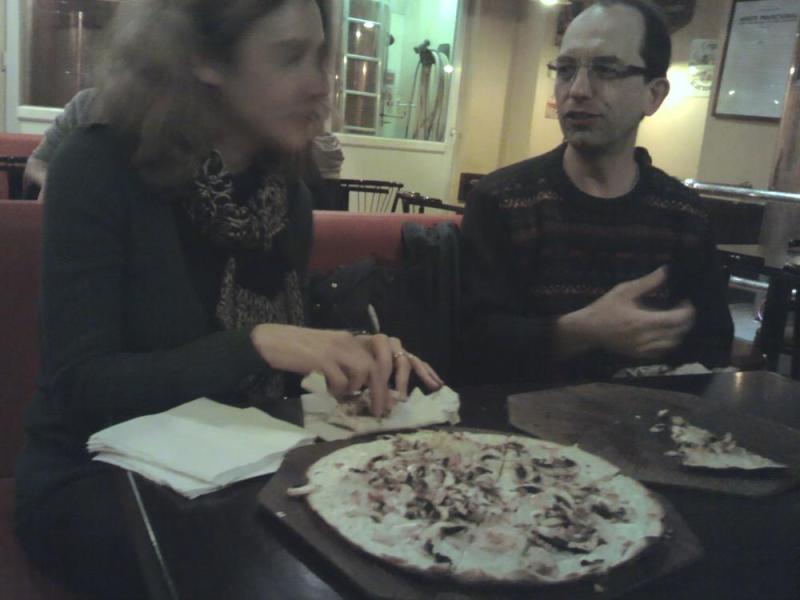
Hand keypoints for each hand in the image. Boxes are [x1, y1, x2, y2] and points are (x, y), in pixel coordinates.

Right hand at [250, 325, 441, 416]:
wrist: (269, 343)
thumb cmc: (299, 354)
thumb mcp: (332, 358)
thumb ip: (352, 370)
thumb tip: (372, 392)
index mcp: (355, 340)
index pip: (394, 348)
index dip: (417, 365)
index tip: (435, 383)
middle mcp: (351, 340)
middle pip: (380, 364)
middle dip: (384, 390)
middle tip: (382, 412)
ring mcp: (338, 346)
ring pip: (364, 372)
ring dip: (354, 389)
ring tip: (337, 392)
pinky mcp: (323, 357)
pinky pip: (342, 381)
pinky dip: (336, 390)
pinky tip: (324, 386)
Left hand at [354, 334, 443, 402]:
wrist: (345, 346)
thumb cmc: (349, 360)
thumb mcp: (351, 370)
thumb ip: (363, 386)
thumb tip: (381, 408)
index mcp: (371, 344)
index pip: (380, 364)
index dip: (380, 386)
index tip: (380, 407)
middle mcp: (387, 343)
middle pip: (398, 361)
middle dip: (401, 382)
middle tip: (401, 399)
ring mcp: (397, 348)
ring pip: (411, 360)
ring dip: (423, 374)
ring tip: (434, 386)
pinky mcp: (403, 354)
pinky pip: (417, 362)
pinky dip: (427, 372)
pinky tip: (437, 383)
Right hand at [559, 267, 695, 359]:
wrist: (588, 329)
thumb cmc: (605, 308)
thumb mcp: (624, 290)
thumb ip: (647, 282)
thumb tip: (666, 270)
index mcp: (642, 321)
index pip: (675, 320)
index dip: (687, 311)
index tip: (686, 302)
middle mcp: (645, 338)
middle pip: (677, 332)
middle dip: (686, 321)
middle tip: (684, 309)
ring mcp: (642, 349)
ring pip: (672, 343)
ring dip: (678, 332)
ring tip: (675, 320)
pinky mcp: (638, 354)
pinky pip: (661, 351)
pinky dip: (668, 342)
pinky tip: (664, 332)